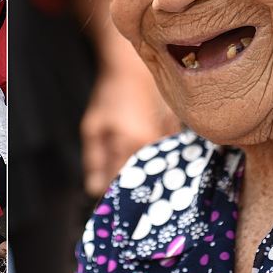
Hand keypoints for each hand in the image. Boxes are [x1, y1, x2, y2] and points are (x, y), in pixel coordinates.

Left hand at [80, 53, 181, 196]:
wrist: (134, 68)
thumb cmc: (110, 96)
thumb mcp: (93, 127)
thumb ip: (94, 160)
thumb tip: (95, 189)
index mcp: (132, 144)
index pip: (124, 182)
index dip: (116, 195)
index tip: (111, 204)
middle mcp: (155, 143)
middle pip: (145, 179)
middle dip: (135, 189)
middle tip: (127, 198)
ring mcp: (171, 137)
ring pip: (159, 169)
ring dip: (149, 176)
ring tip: (142, 182)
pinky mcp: (180, 132)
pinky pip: (170, 156)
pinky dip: (160, 162)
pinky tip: (155, 163)